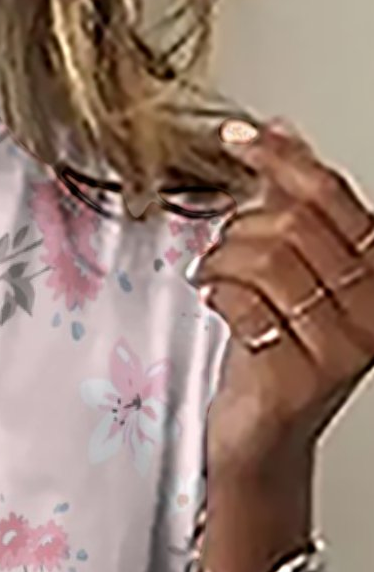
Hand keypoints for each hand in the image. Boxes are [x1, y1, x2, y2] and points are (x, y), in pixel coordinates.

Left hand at [188, 116, 373, 487]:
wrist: (262, 437)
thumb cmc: (275, 356)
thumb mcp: (292, 275)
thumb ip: (291, 209)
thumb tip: (279, 134)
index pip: (330, 195)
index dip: (279, 159)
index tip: (237, 138)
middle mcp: (370, 307)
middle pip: (294, 225)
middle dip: (241, 226)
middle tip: (221, 247)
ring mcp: (338, 344)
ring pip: (267, 259)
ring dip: (223, 258)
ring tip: (213, 275)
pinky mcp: (297, 373)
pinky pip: (245, 304)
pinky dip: (218, 293)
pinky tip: (215, 300)